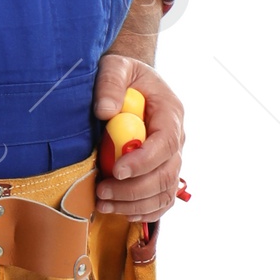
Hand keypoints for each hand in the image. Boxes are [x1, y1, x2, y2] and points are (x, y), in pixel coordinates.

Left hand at [92, 51, 183, 219]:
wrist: (130, 84)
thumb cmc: (124, 75)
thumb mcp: (115, 67)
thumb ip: (111, 84)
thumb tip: (105, 111)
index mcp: (170, 112)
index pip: (166, 143)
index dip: (144, 161)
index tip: (116, 170)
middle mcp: (177, 138)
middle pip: (167, 174)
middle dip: (134, 189)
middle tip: (102, 192)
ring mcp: (171, 158)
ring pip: (165, 191)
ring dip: (135, 204)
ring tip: (104, 204)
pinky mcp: (162, 171)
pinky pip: (163, 199)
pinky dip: (146, 212)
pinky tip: (123, 212)